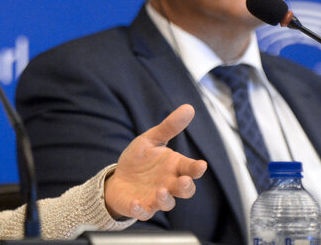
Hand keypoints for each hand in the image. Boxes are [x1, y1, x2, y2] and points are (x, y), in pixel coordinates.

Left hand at [104, 104, 206, 219]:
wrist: (119, 178)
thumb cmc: (139, 160)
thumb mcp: (151, 140)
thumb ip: (169, 127)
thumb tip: (189, 108)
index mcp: (174, 167)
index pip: (190, 169)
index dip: (197, 168)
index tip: (201, 166)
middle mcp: (169, 184)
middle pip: (185, 190)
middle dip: (186, 187)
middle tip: (184, 181)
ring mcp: (156, 197)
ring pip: (167, 203)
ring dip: (165, 199)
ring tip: (160, 191)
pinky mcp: (141, 207)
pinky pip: (143, 212)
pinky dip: (141, 210)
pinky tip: (136, 203)